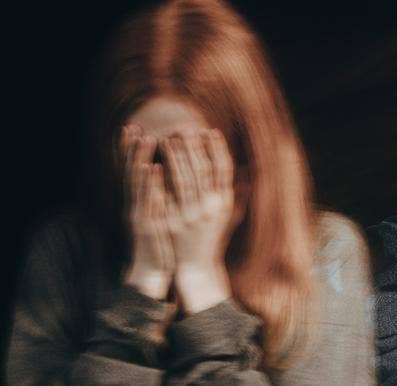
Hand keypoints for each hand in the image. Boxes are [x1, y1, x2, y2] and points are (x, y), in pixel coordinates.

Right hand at [121, 125, 174, 299]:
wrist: (151, 273)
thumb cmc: (157, 244)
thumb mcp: (156, 217)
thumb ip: (156, 198)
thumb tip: (160, 178)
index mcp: (138, 204)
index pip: (133, 172)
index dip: (130, 151)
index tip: (132, 129)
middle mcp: (135, 206)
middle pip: (131, 173)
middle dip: (131, 149)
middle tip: (132, 127)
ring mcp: (140, 214)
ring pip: (138, 182)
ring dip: (140, 158)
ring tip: (145, 138)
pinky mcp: (147, 224)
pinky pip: (149, 199)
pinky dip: (150, 182)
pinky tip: (153, 167)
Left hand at [161, 129, 236, 313]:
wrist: (196, 267)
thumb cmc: (210, 238)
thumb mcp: (225, 215)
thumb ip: (231, 192)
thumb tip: (241, 170)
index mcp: (224, 203)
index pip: (223, 170)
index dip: (218, 149)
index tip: (211, 131)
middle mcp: (211, 207)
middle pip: (203, 170)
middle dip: (195, 147)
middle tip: (186, 128)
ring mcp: (192, 215)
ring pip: (185, 179)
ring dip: (177, 157)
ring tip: (169, 138)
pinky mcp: (174, 223)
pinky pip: (167, 196)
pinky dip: (162, 179)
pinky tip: (155, 164)